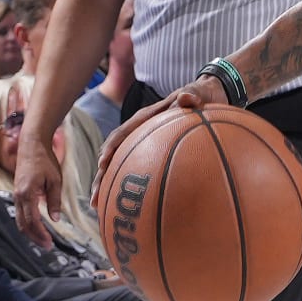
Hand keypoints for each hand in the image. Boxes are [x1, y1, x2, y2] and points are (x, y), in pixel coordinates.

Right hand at [11, 133, 64, 244]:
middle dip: (34, 237)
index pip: (32, 221)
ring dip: (30, 231)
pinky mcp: (18, 192)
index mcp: (27, 194)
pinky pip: (20, 212)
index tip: (49, 243)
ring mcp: (16, 194)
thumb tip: (55, 220)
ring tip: (43, 240)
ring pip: (20, 219)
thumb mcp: (55, 180)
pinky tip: (37, 227)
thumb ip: (54, 201)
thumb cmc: (45, 160)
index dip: (40, 234)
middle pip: (23, 224)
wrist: (31, 145)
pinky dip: (27, 222)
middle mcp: (18, 196)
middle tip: (47, 246)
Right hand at [93, 78, 228, 218]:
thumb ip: (192, 95)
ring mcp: (144, 144)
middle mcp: (139, 132)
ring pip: (121, 166)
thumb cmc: (200, 94)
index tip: (103, 163)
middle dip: (101, 176)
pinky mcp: (152, 153)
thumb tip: (186, 98)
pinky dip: (132, 186)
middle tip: (94, 198)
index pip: (124, 132)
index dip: (112, 147)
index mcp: (146, 118)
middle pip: (114, 155)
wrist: (207, 96)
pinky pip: (139, 170)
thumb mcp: (198, 92)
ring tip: (98, 207)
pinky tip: (130, 206)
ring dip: (108, 185)